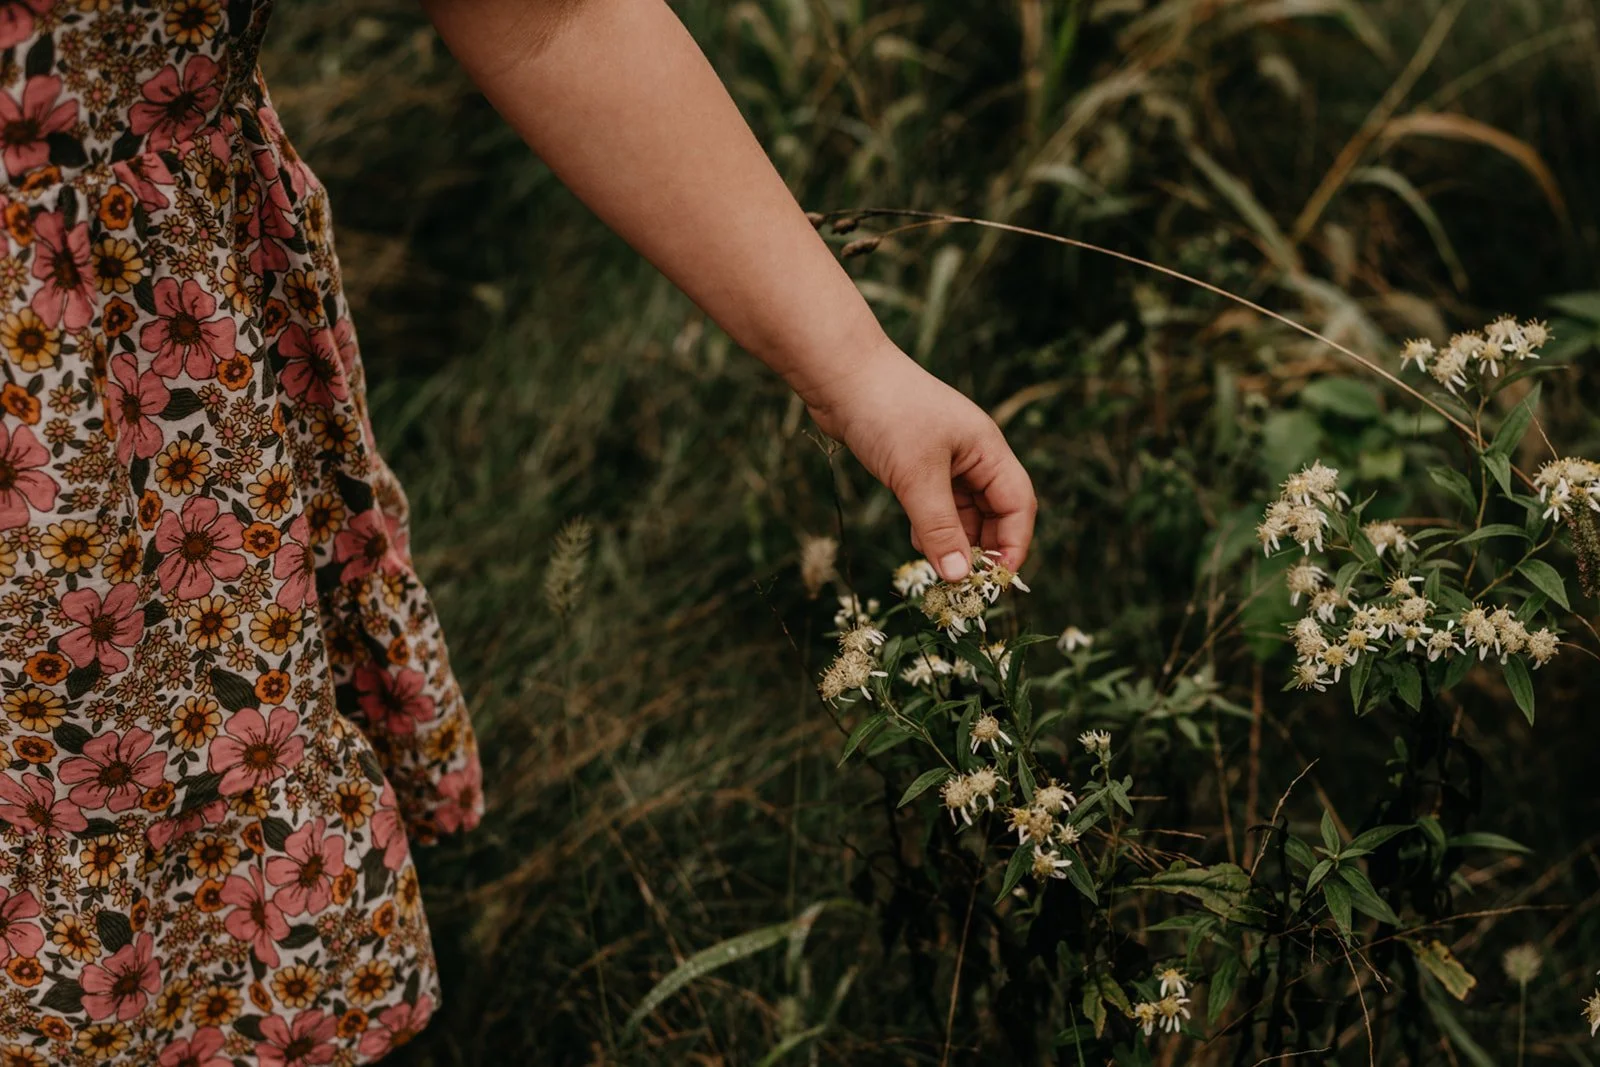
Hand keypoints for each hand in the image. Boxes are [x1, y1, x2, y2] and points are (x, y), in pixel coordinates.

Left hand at [803, 343, 1036, 582]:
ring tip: (938, 569)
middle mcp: (973, 455)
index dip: (1013, 545)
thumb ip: (940, 528)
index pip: (1018, 505)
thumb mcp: (916, 477)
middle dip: (983, 549)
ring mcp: (944, 459)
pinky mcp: (916, 464)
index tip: (995, 582)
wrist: (840, 375)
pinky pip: (936, 505)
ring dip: (954, 542)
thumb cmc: (886, 413)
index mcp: (988, 450)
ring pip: (963, 512)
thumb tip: (959, 577)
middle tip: (963, 584)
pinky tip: (918, 544)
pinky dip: (932, 528)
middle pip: (994, 512)